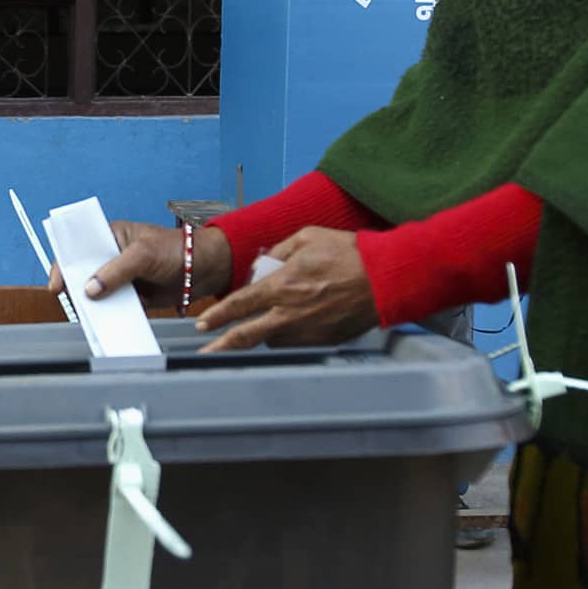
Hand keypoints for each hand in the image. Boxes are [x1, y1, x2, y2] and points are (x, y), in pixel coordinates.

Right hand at [54, 218, 233, 313]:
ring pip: (98, 294)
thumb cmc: (176, 249)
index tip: (58, 285)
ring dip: (94, 305)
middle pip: (84, 274)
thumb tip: (91, 289)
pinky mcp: (132, 296)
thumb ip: (116, 270)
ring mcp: (121, 278)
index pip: (77, 249)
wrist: (204, 269)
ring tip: (92, 317)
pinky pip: (115, 308)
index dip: (64, 265)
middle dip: (77, 288)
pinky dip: (111, 316)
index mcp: (110, 236)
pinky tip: (110, 323)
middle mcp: (112, 256)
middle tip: (74, 303)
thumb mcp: (143, 254)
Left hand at [194, 227, 377, 352]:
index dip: (217, 316)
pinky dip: (289, 335)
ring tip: (265, 324)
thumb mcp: (308, 236)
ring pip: (272, 340)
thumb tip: (263, 264)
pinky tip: (294, 324)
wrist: (385, 278)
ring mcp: (307, 331)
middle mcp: (290, 314)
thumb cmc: (348, 253)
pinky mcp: (324, 341)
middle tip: (206, 352)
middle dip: (223, 345)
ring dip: (263, 334)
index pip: (239, 305)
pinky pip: (297, 342)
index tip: (202, 324)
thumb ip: (279, 250)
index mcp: (282, 286)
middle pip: (247, 335)